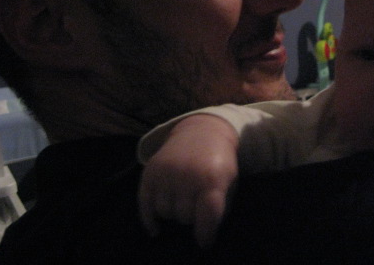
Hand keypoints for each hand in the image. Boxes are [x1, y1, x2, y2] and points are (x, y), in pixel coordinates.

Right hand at [138, 114, 238, 246]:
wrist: (203, 131)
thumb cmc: (219, 161)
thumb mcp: (229, 181)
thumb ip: (220, 207)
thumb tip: (204, 235)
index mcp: (212, 179)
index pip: (206, 216)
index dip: (205, 234)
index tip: (204, 243)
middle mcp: (187, 176)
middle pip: (184, 217)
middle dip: (191, 218)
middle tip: (196, 207)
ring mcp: (167, 173)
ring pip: (164, 212)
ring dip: (173, 213)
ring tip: (182, 201)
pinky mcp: (150, 171)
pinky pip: (144, 204)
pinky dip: (149, 219)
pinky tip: (156, 229)